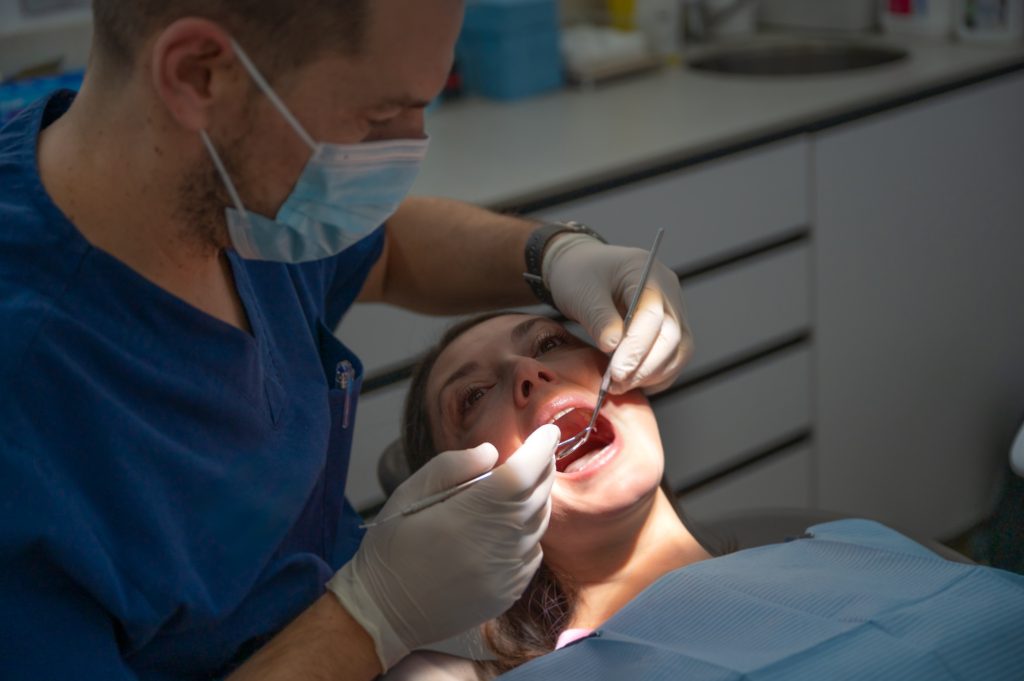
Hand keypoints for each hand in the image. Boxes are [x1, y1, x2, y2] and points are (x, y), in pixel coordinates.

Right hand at [328, 425, 558, 669]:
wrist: (384, 612)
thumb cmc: (392, 547)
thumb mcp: (408, 494)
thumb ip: (451, 466)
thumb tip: (491, 452)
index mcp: (470, 513)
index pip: (523, 473)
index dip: (541, 448)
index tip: (548, 432)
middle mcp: (497, 543)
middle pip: (538, 495)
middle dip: (544, 468)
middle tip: (539, 452)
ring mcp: (507, 572)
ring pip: (540, 524)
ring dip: (537, 500)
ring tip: (523, 486)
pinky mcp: (509, 592)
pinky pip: (533, 552)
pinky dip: (529, 532)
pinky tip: (509, 526)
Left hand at [544, 235, 693, 393]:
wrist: (583, 272)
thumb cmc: (581, 276)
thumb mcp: (581, 292)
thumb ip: (599, 317)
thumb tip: (613, 345)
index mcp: (646, 273)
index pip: (653, 314)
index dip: (637, 346)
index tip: (616, 371)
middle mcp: (668, 292)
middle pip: (673, 335)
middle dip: (645, 366)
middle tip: (615, 383)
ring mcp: (673, 311)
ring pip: (679, 351)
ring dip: (651, 374)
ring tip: (619, 386)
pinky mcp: (670, 331)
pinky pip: (673, 359)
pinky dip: (655, 376)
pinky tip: (631, 383)